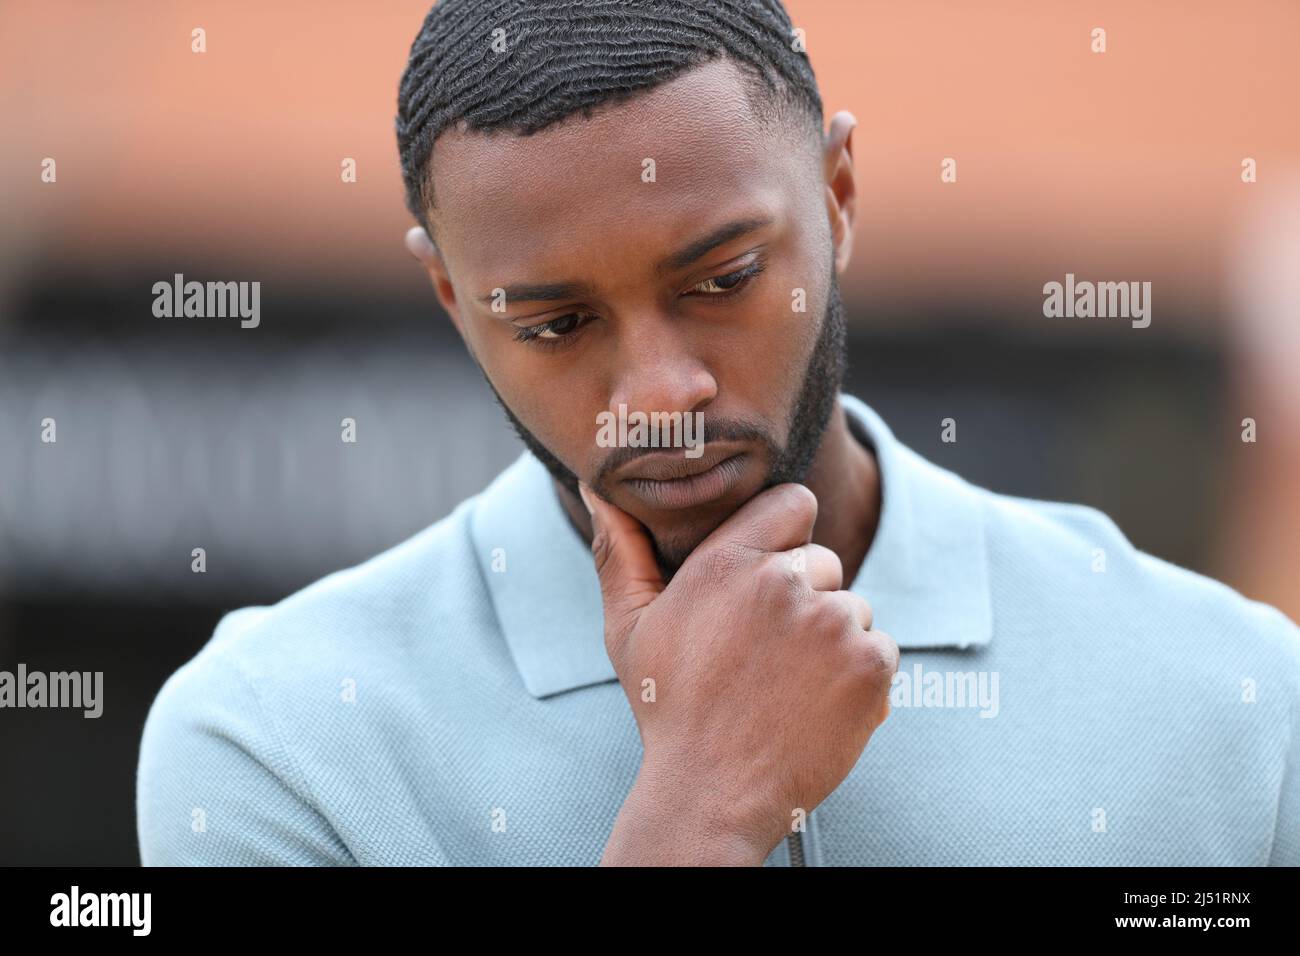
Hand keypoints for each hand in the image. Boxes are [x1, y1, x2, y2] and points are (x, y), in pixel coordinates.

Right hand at [586, 481, 897, 864]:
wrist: (712, 793)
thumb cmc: (667, 708)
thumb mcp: (629, 628)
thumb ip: (619, 551)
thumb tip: (592, 488)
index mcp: (727, 561)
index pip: (794, 503)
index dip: (788, 535)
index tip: (772, 572)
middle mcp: (784, 581)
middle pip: (825, 561)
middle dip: (806, 597)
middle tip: (768, 650)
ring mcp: (833, 621)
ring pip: (852, 608)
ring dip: (833, 638)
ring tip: (789, 683)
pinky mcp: (869, 664)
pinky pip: (880, 648)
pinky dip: (860, 676)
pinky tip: (819, 704)